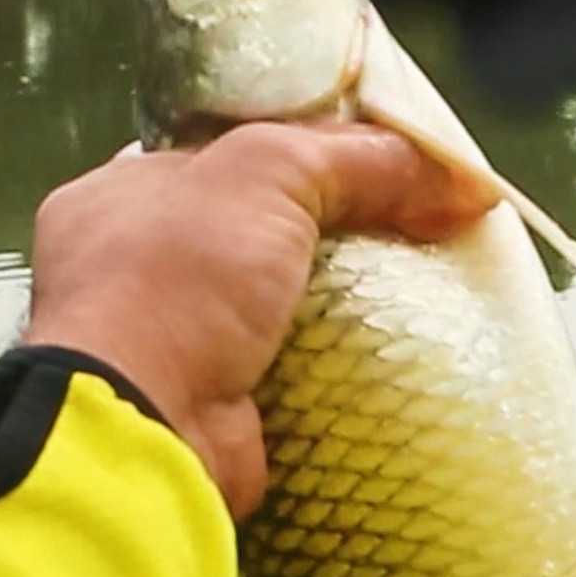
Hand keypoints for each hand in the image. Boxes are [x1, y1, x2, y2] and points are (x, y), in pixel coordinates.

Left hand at [20, 124, 493, 517]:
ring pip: (275, 305)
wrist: (145, 425)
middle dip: (331, 228)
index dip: (304, 150)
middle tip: (410, 225)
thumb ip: (354, 157)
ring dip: (340, 299)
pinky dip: (335, 360)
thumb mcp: (268, 173)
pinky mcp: (210, 408)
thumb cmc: (181, 278)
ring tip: (418, 284)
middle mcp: (131, 268)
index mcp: (118, 194)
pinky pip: (288, 369)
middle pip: (256, 230)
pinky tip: (389, 348)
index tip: (380, 161)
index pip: (224, 155)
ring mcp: (167, 345)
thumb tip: (457, 180)